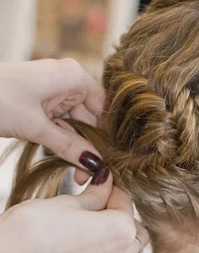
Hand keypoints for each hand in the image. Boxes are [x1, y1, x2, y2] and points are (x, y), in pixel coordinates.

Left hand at [0, 59, 104, 179]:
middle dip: (90, 146)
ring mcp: (53, 91)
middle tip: (92, 175)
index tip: (109, 160)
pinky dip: (61, 141)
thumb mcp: (35, 127)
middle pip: (90, 117)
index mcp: (72, 76)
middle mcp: (66, 80)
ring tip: (79, 176)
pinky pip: (59, 123)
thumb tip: (96, 164)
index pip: (104, 106)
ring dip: (76, 148)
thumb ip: (68, 145)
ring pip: (75, 123)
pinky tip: (66, 162)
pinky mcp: (39, 102)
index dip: (107, 134)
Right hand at [0, 173, 148, 252]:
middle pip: (133, 227)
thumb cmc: (33, 229)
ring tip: (87, 214)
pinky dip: (104, 242)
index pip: (127, 202)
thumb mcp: (68, 202)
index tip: (98, 181)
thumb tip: (105, 183)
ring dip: (114, 228)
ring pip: (125, 245)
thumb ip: (95, 194)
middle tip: (96, 197)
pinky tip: (81, 230)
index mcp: (120, 231)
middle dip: (119, 210)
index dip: (111, 188)